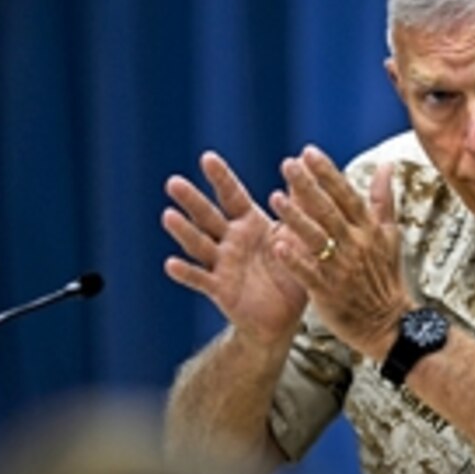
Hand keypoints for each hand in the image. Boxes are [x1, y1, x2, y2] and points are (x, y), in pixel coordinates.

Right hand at [162, 151, 307, 347]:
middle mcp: (231, 240)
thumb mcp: (299, 235)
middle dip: (191, 200)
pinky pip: (201, 279)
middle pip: (208, 216)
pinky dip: (186, 273)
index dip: (220, 178)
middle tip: (173, 182)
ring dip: (184, 231)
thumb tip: (305, 167)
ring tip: (168, 216)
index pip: (232, 195)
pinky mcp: (220, 289)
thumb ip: (300, 204)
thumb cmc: (293, 270)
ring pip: (199, 244)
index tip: (207, 157)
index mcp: (250, 223)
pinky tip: (171, 264)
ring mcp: (222, 264)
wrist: (287, 316)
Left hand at [269, 145, 412, 359]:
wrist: (389, 323)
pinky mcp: (329, 292)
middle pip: (329, 211)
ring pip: (317, 239)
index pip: (347, 195)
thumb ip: (383, 200)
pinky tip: (277, 246)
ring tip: (274, 198)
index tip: (309, 152)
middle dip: (308, 186)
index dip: (327, 173)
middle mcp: (357, 245)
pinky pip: (309, 274)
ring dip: (296, 218)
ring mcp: (342, 269)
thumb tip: (386, 165)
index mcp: (370, 230)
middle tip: (287, 164)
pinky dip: (294, 261)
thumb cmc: (386, 277)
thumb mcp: (390, 236)